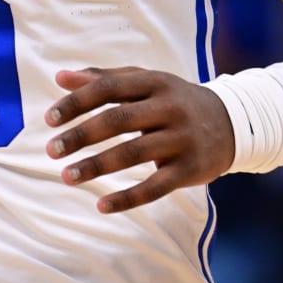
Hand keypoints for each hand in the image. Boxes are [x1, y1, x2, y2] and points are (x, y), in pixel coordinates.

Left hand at [44, 67, 234, 212]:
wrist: (233, 123)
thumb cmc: (175, 101)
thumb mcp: (146, 83)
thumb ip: (104, 79)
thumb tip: (60, 77)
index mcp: (155, 82)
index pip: (109, 88)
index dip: (77, 102)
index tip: (49, 119)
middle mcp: (169, 107)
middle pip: (118, 120)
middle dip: (80, 135)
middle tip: (50, 150)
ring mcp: (181, 139)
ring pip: (133, 154)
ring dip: (96, 166)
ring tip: (66, 176)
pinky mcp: (190, 169)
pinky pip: (155, 187)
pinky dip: (127, 198)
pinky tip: (101, 205)